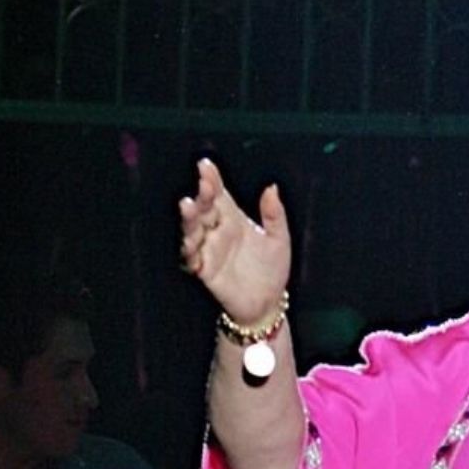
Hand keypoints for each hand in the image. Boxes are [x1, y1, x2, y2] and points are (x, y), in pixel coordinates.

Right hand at [178, 158, 290, 324]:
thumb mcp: (279, 239)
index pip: (220, 195)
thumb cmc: (272, 270)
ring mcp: (210, 249)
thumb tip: (272, 187)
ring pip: (193, 230)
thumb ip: (275, 214)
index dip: (212, 180)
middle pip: (204, 209)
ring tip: (188, 206)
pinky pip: (192, 258)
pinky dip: (189, 249)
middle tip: (203, 184)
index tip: (206, 165)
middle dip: (201, 195)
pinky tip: (190, 241)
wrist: (268, 302)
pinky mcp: (205, 270)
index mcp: (235, 220)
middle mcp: (218, 232)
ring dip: (189, 218)